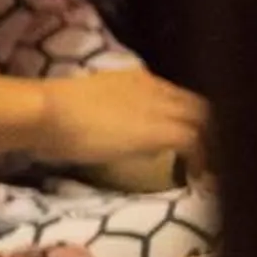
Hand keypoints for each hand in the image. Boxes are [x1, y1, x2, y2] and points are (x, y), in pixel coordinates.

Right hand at [32, 67, 208, 169]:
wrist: (45, 111)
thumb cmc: (48, 113)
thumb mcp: (86, 108)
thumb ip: (106, 116)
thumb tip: (110, 134)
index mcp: (136, 80)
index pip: (178, 97)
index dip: (188, 118)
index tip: (188, 141)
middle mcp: (155, 87)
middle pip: (200, 106)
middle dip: (210, 130)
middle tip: (209, 157)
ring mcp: (160, 107)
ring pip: (206, 120)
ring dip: (211, 144)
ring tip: (207, 168)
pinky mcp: (161, 130)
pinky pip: (194, 141)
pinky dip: (200, 159)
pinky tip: (195, 176)